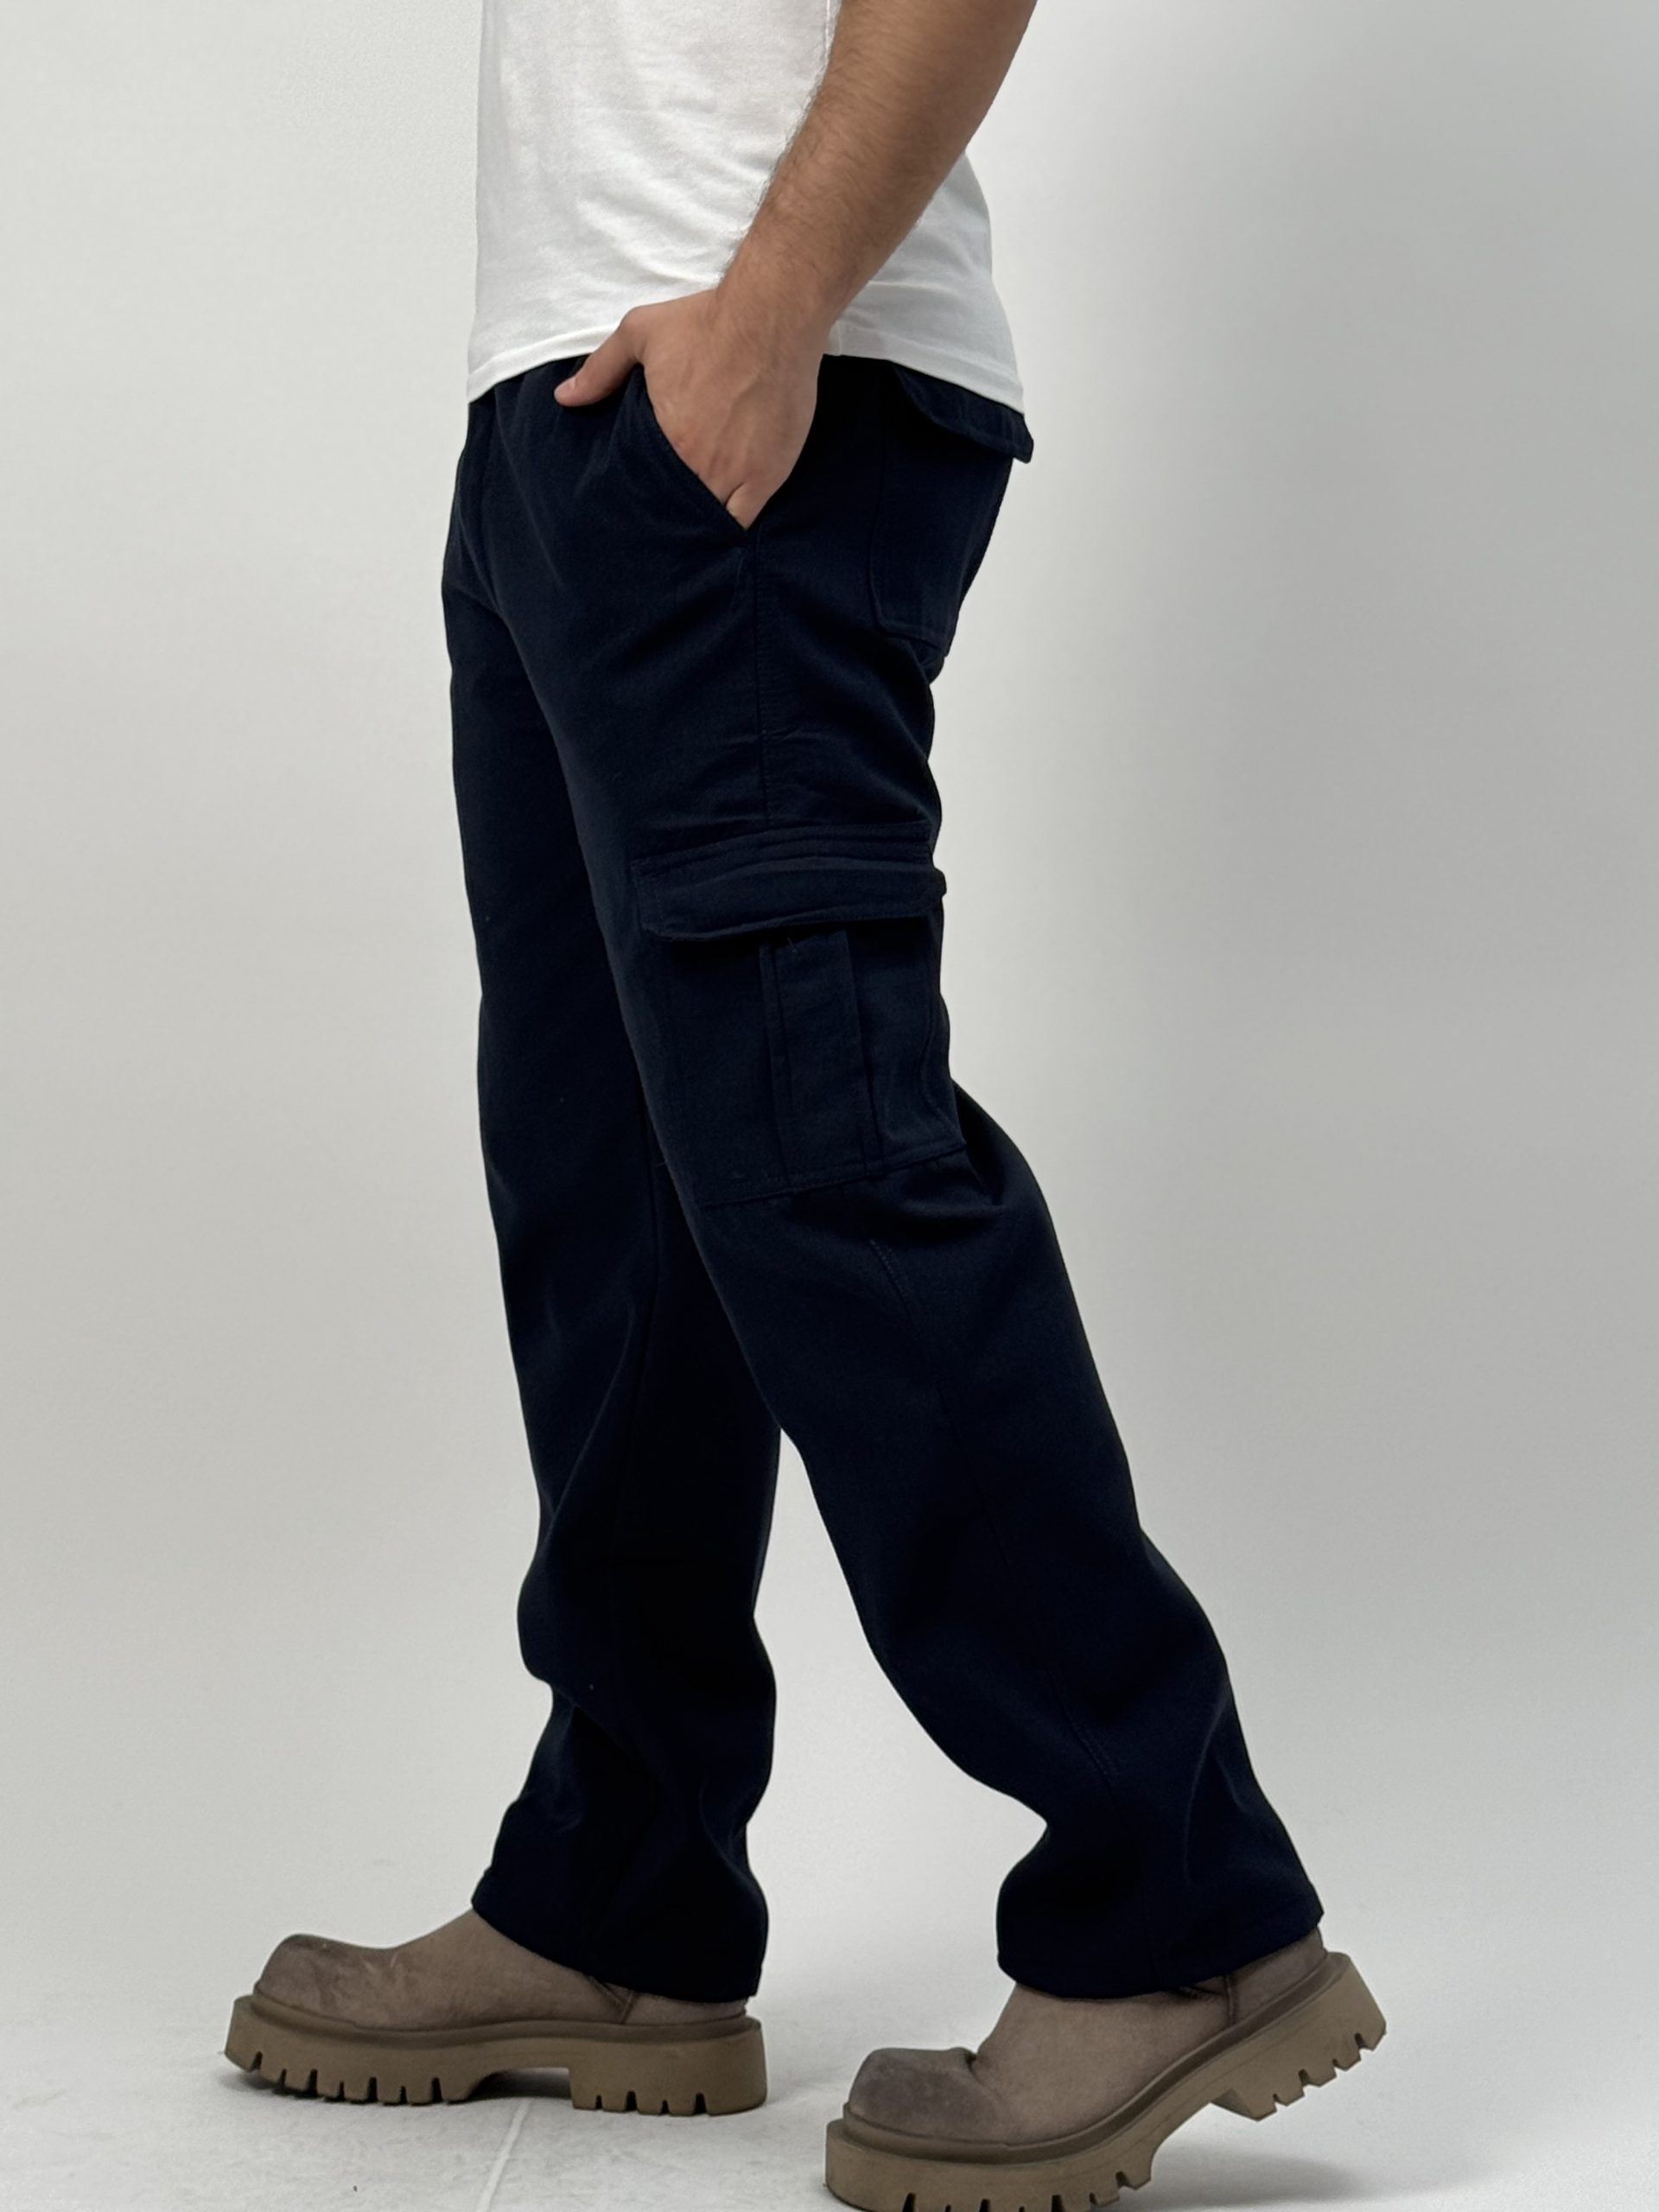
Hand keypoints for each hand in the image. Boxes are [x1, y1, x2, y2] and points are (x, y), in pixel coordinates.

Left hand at [553, 288, 825, 529]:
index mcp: (668, 439)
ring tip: (691, 527)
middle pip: (678, 512)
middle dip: (669, 517)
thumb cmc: (707, 322)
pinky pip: (746, 520)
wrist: (771, 316)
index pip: (646, 489)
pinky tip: (725, 527)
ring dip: (700, 526)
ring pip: (711, 522)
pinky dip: (733, 527)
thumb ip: (601, 369)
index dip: (643, 500)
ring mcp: (737, 474)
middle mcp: (700, 465)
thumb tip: (565, 398)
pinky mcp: (769, 474)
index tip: (638, 503)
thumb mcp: (640, 334)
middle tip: (663, 520)